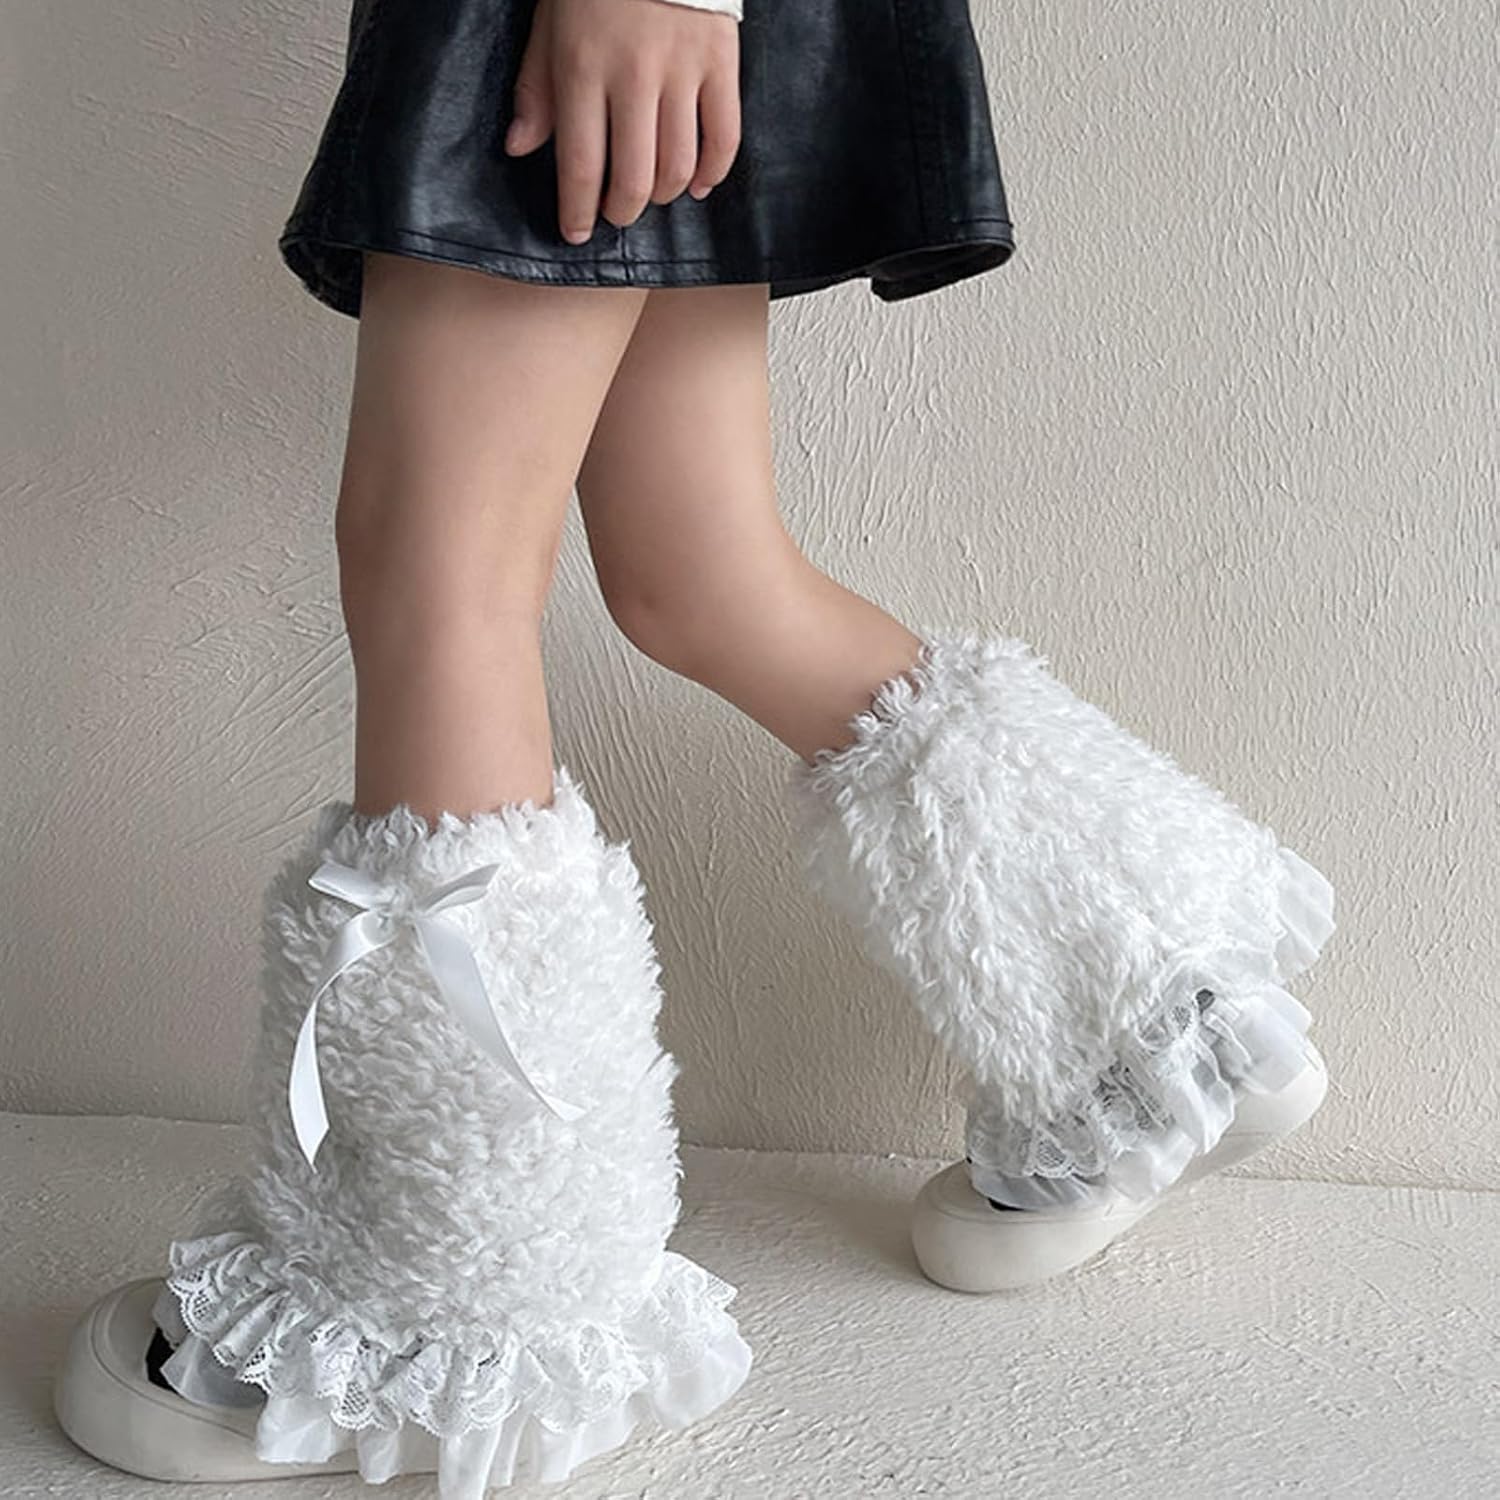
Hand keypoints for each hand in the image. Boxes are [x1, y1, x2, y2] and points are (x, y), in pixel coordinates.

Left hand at [504, 0, 741, 244]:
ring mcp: (683, 71)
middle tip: (614, 214)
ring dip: (662, 195)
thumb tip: (520, 149)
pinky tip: (695, 186)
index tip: (574, 234)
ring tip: (650, 193)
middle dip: (621, 211)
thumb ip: (536, 90)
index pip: (580, 164)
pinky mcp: (721, 64)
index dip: (576, 211)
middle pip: (635, 178)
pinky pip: (724, 138)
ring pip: (679, 166)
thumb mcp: (549, 24)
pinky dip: (711, 173)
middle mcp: (634, 75)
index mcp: (583, 67)